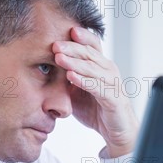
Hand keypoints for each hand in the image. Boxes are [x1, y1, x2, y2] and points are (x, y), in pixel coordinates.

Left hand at [52, 27, 138, 157]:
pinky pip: (97, 87)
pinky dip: (84, 81)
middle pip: (90, 53)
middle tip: (54, 44)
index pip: (91, 45)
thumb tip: (45, 69)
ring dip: (75, 62)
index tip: (61, 30)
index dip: (79, 37)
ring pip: (93, 68)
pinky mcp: (113, 99)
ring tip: (59, 58)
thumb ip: (66, 80)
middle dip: (71, 47)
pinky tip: (71, 77)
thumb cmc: (97, 111)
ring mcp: (112, 84)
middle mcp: (108, 71)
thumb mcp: (77, 92)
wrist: (116, 132)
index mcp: (100, 66)